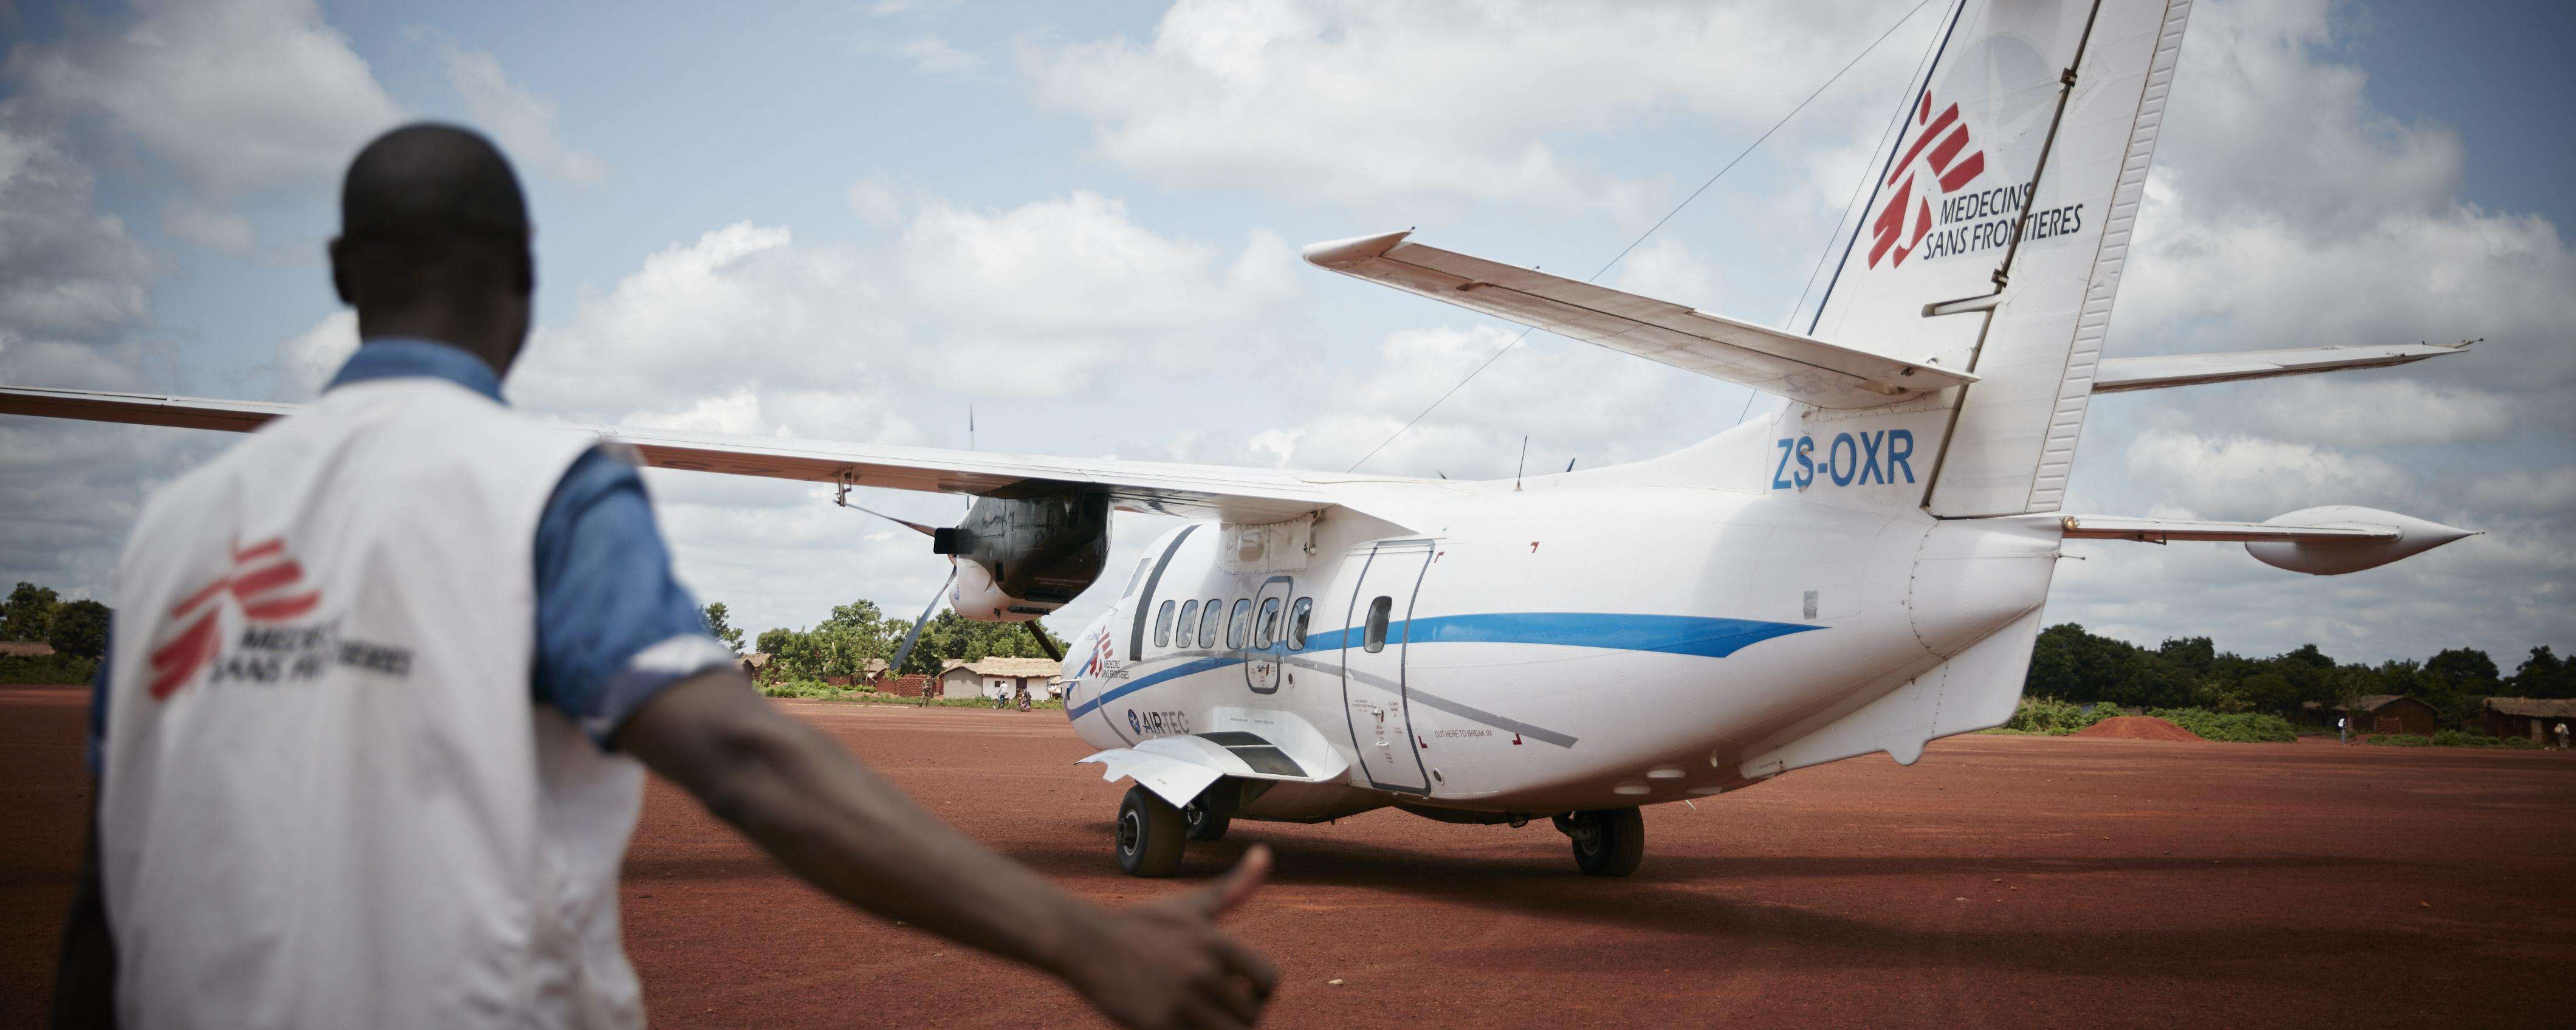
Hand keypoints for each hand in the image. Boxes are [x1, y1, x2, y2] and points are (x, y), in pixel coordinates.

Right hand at [1060, 845, 1280, 1029]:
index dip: (1261, 992)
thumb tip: (1265, 851)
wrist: (1086, 943)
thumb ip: (1234, 887)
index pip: (1269, 980)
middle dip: (1239, 1017)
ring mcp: (1181, 1001)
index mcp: (1217, 942)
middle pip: (1251, 1016)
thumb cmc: (1141, 925)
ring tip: (1202, 1021)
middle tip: (1218, 1012)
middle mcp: (1203, 971)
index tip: (1243, 993)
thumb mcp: (1190, 905)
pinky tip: (1177, 1023)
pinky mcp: (1159, 1025)